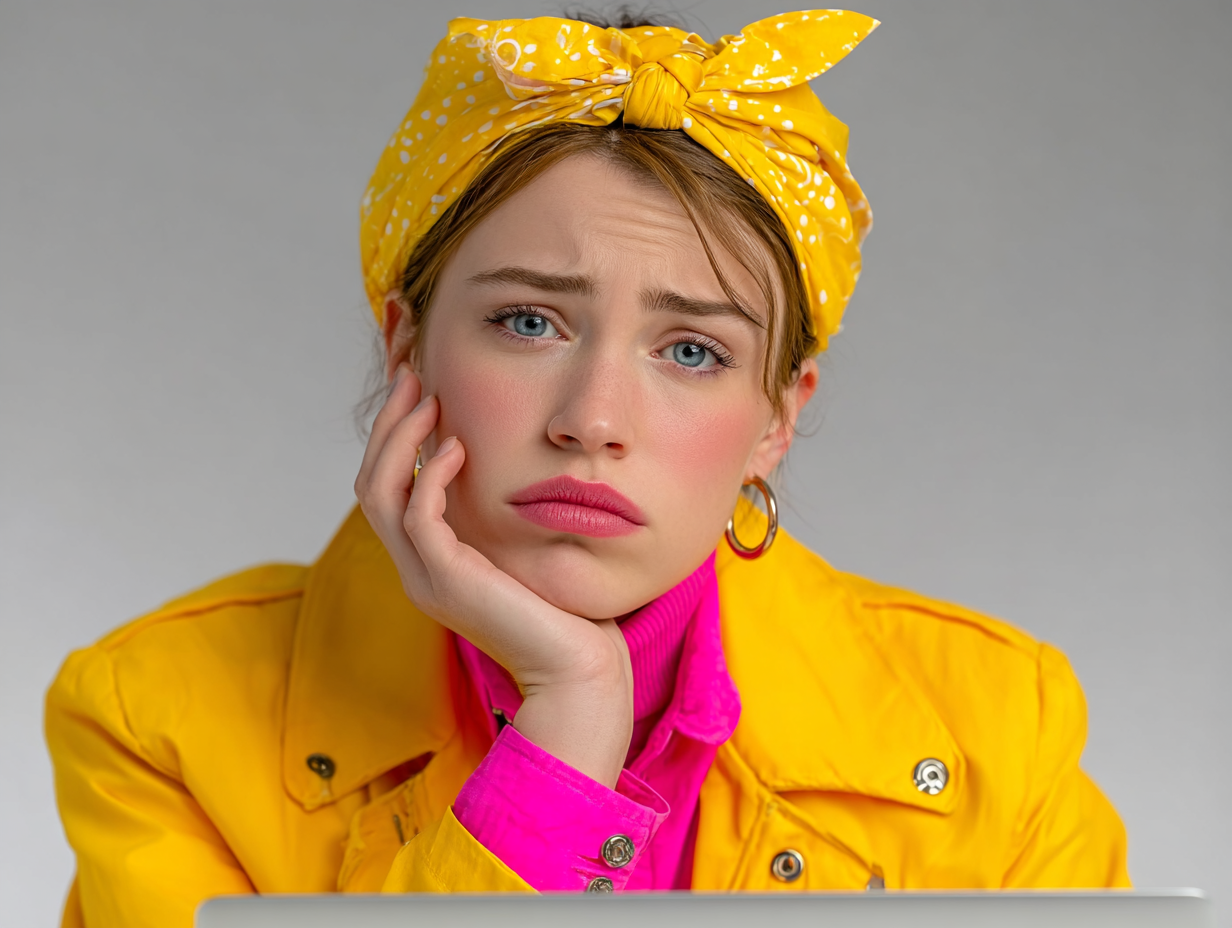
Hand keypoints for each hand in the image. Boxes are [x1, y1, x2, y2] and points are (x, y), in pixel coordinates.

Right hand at [354, 364, 632, 786]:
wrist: (579, 671)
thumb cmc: (566, 613)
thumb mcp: (524, 549)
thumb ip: (503, 515)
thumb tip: (509, 464)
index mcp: (432, 562)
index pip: (390, 489)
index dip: (396, 437)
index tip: (421, 389)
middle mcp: (418, 568)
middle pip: (372, 484)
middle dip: (389, 426)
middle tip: (412, 376)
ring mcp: (426, 577)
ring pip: (380, 494)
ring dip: (400, 439)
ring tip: (428, 398)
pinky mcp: (447, 581)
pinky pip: (418, 516)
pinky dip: (430, 474)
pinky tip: (458, 447)